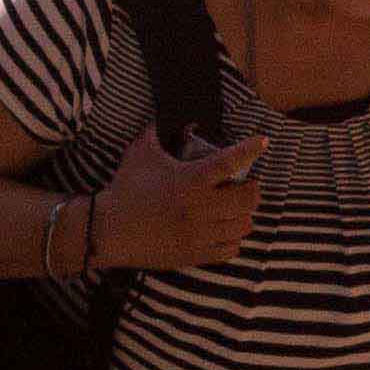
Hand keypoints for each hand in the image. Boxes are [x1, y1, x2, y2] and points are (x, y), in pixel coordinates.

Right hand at [90, 126, 268, 271]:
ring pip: (243, 225)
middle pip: (248, 198)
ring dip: (244, 214)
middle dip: (252, 188)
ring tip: (237, 207)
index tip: (262, 142)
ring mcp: (200, 234)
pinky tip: (226, 229)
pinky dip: (234, 238)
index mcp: (190, 180)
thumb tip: (173, 116)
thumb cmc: (125, 189)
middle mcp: (200, 208)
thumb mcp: (140, 153)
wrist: (106, 230)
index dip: (250, 150)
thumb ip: (157, 130)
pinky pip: (230, 249)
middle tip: (246, 184)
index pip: (230, 161)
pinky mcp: (195, 254)